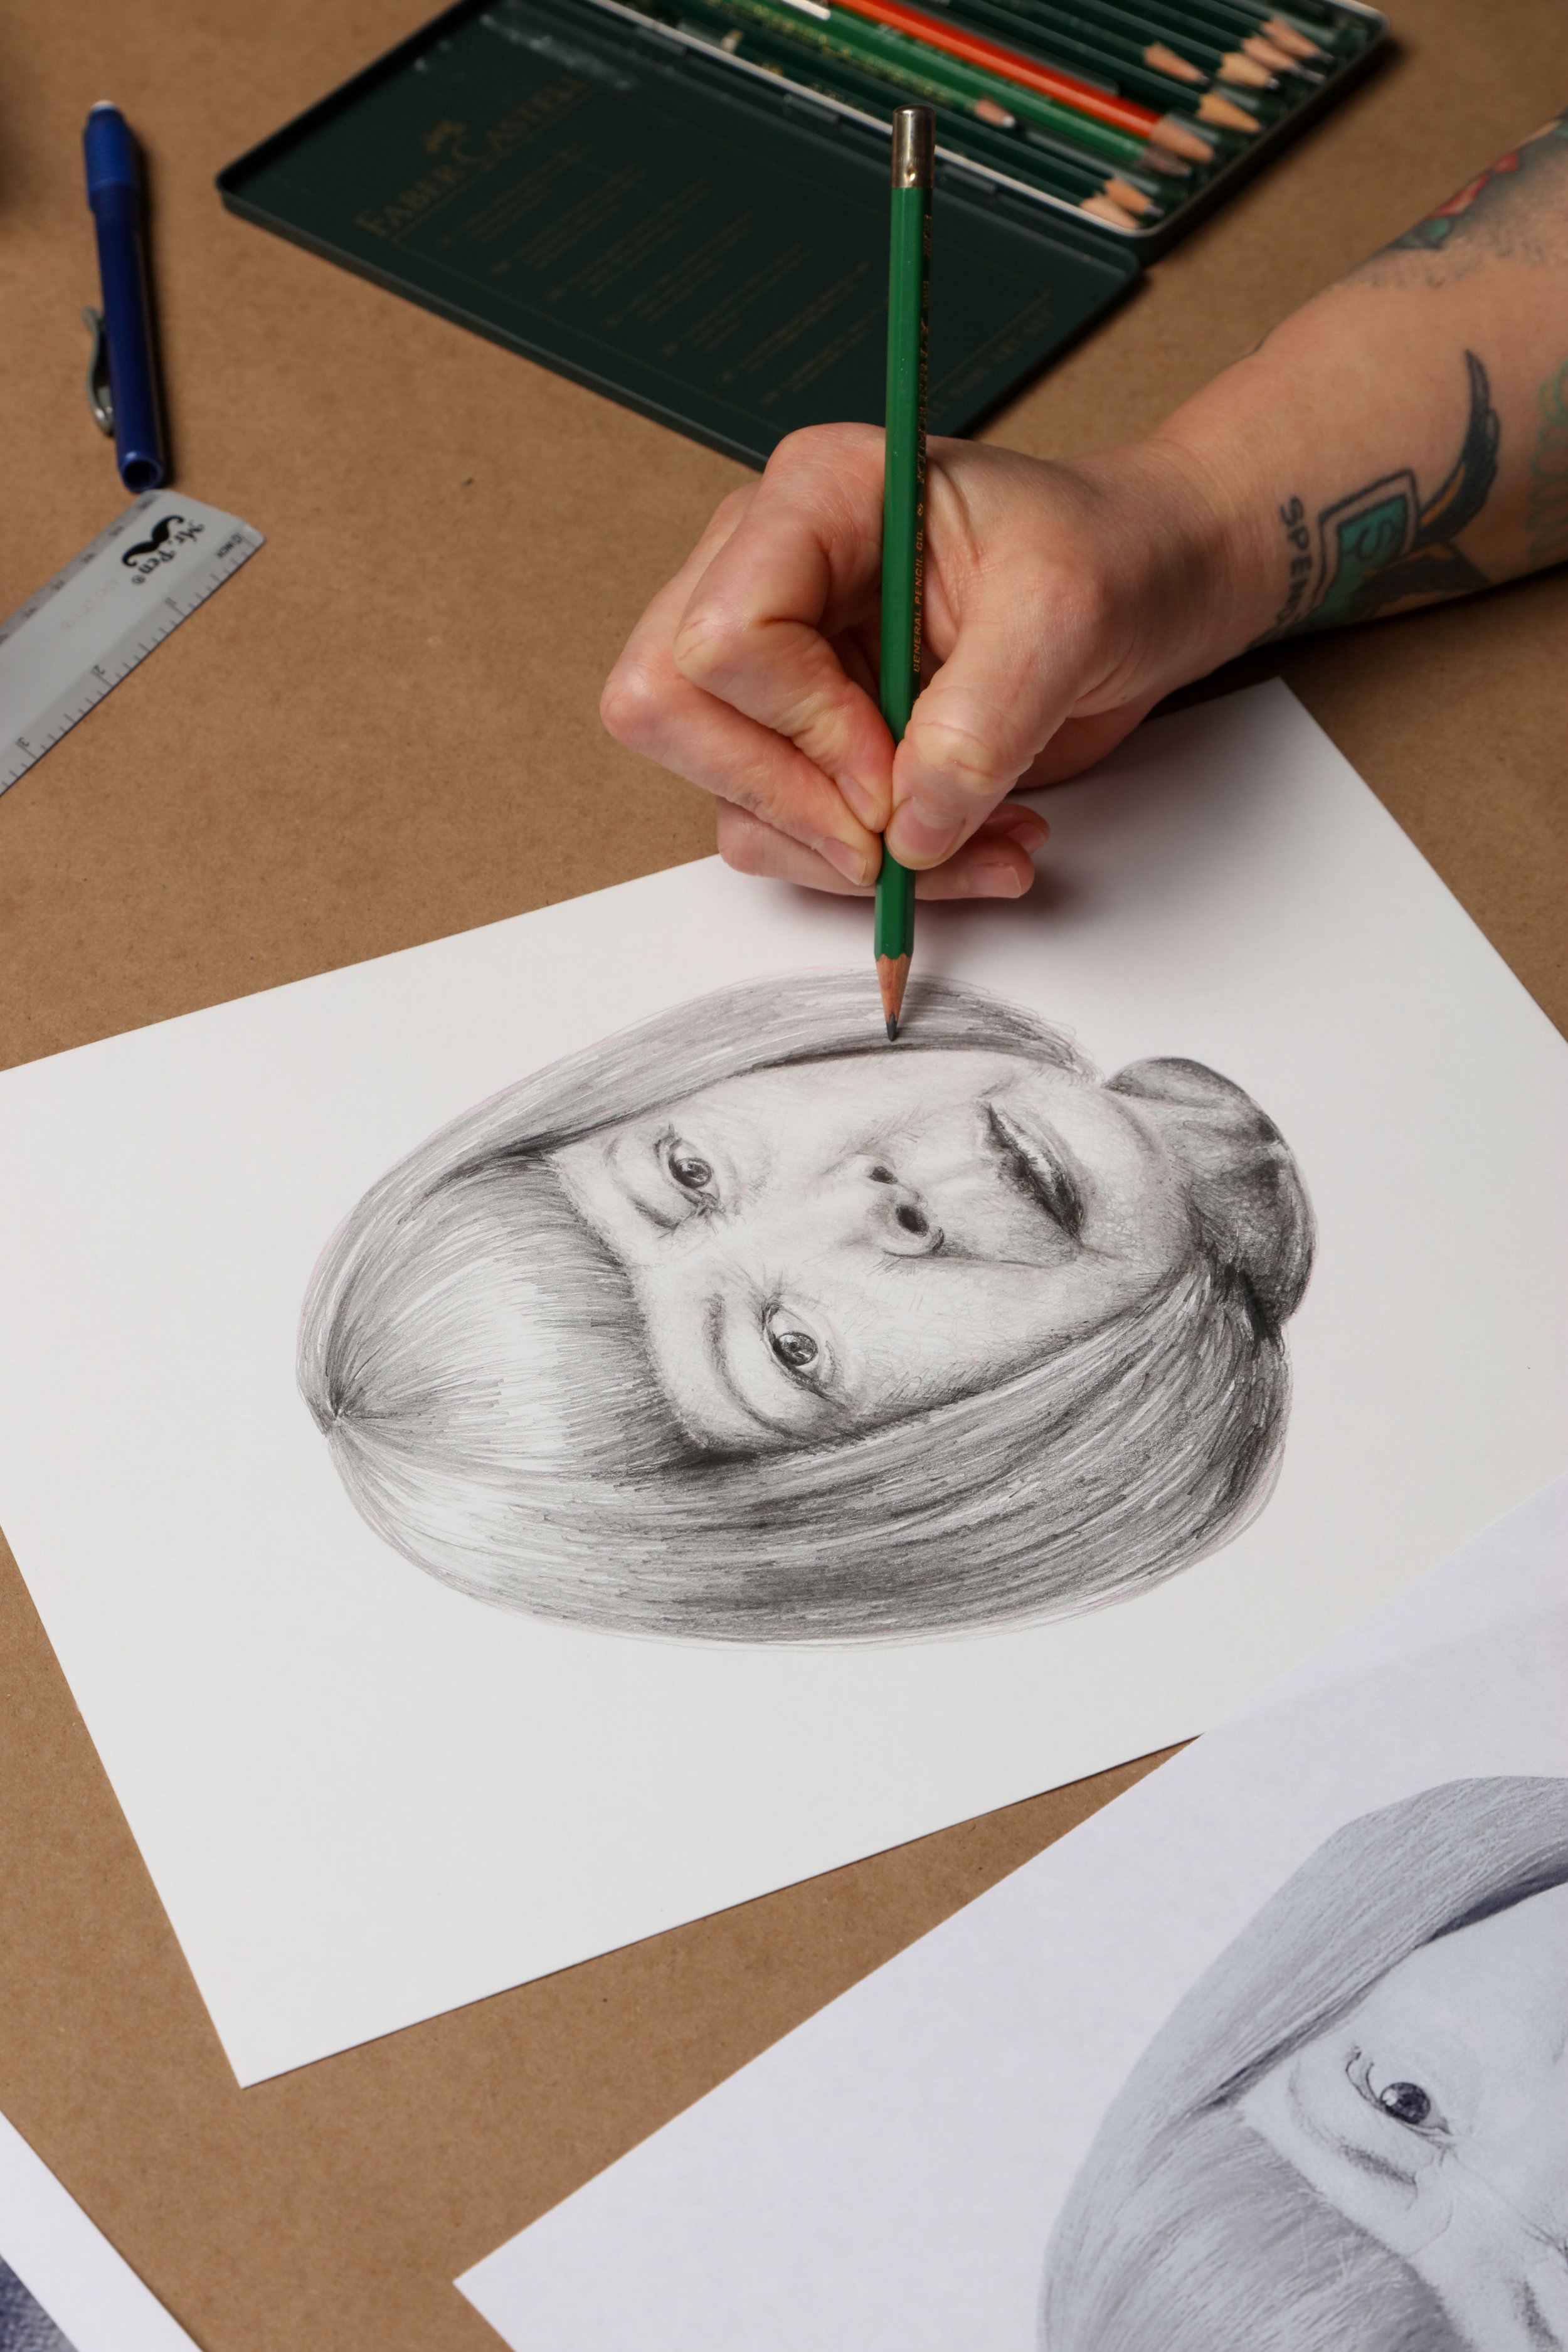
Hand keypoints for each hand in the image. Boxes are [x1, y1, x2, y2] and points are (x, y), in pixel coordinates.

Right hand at [601, 423, 1252, 896]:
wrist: (1156, 582)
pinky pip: (783, 836)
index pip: (723, 635)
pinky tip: (966, 846)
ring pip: (727, 796)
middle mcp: (765, 572)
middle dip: (787, 800)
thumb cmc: (1115, 554)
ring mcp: (777, 663)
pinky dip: (869, 872)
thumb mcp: (1070, 612)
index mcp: (814, 500)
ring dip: (848, 858)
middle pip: (668, 711)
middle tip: (900, 834)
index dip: (803, 727)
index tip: (899, 771)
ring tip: (983, 843)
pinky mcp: (807, 740)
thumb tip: (909, 830)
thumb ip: (983, 719)